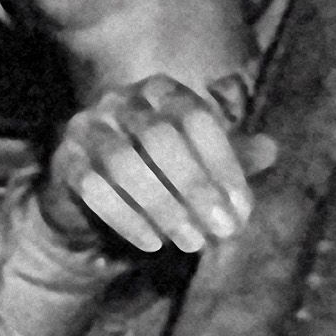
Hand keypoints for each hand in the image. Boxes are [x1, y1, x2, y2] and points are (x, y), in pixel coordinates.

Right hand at [39, 74, 271, 259]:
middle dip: (195, 187)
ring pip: (123, 161)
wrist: (95, 198)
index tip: (242, 210)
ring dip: (163, 207)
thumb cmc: (160, 175)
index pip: (195, 115)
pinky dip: (126, 218)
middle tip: (221, 230)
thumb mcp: (200, 164)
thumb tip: (272, 148)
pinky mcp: (64, 160)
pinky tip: (152, 244)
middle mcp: (119, 100)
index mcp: (159, 92)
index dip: (222, 162)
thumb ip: (233, 157)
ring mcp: (86, 127)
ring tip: (191, 242)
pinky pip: (92, 186)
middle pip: (158, 135)